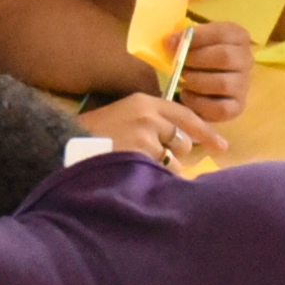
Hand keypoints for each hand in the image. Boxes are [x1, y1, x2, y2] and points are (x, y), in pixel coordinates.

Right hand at [73, 91, 226, 164]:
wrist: (62, 146)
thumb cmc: (88, 136)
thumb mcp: (119, 117)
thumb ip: (147, 124)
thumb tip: (174, 144)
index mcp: (143, 102)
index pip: (185, 115)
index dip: (205, 132)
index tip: (222, 145)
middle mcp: (149, 116)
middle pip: (182, 141)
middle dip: (173, 155)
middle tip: (149, 161)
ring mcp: (145, 136)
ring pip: (173, 162)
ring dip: (162, 171)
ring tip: (135, 169)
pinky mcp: (140, 156)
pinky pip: (161, 176)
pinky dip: (154, 182)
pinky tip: (135, 179)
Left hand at [166, 17, 256, 123]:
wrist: (202, 86)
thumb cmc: (197, 58)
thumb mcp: (193, 42)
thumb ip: (184, 39)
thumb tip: (171, 42)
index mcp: (238, 37)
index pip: (224, 33)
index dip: (197, 37)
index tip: (171, 42)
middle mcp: (247, 60)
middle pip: (226, 56)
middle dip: (196, 60)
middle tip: (179, 64)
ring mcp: (244, 85)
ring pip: (223, 83)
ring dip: (197, 82)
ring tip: (182, 81)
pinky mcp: (237, 108)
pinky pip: (220, 108)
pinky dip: (198, 103)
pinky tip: (187, 96)